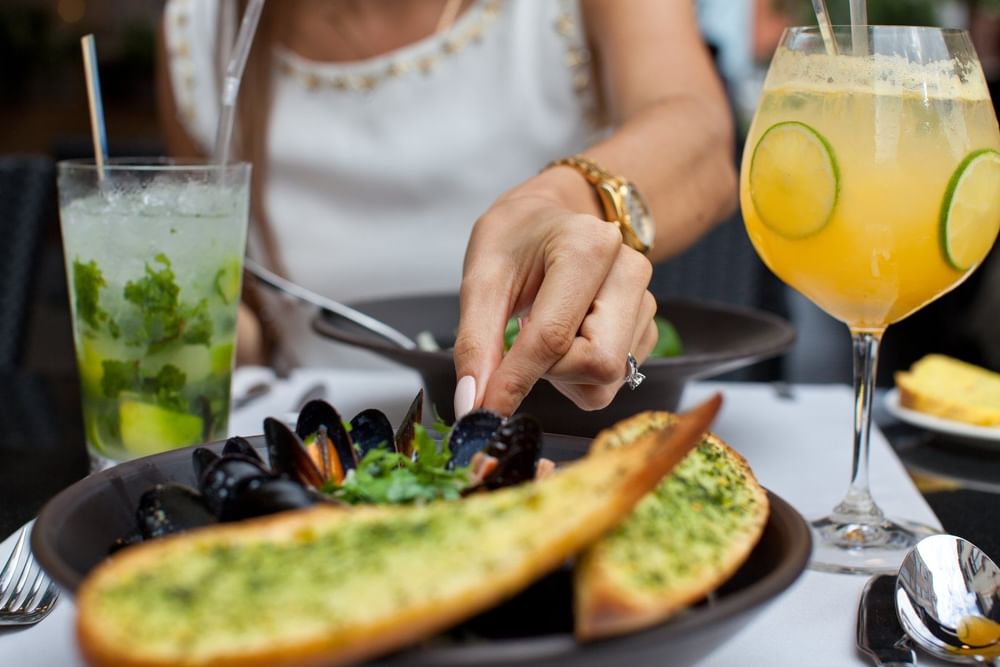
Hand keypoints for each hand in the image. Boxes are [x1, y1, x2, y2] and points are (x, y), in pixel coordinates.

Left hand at [453, 189, 657, 416]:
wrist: (551, 219)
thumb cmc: (517, 241)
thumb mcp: (482, 278)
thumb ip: (475, 343)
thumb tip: (471, 403)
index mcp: (590, 246)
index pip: (555, 337)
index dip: (515, 380)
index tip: (484, 409)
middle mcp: (630, 272)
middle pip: (599, 364)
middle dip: (552, 370)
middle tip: (524, 340)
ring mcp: (645, 302)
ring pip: (607, 380)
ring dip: (563, 372)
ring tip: (544, 328)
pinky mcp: (646, 329)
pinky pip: (613, 381)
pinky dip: (578, 373)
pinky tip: (567, 336)